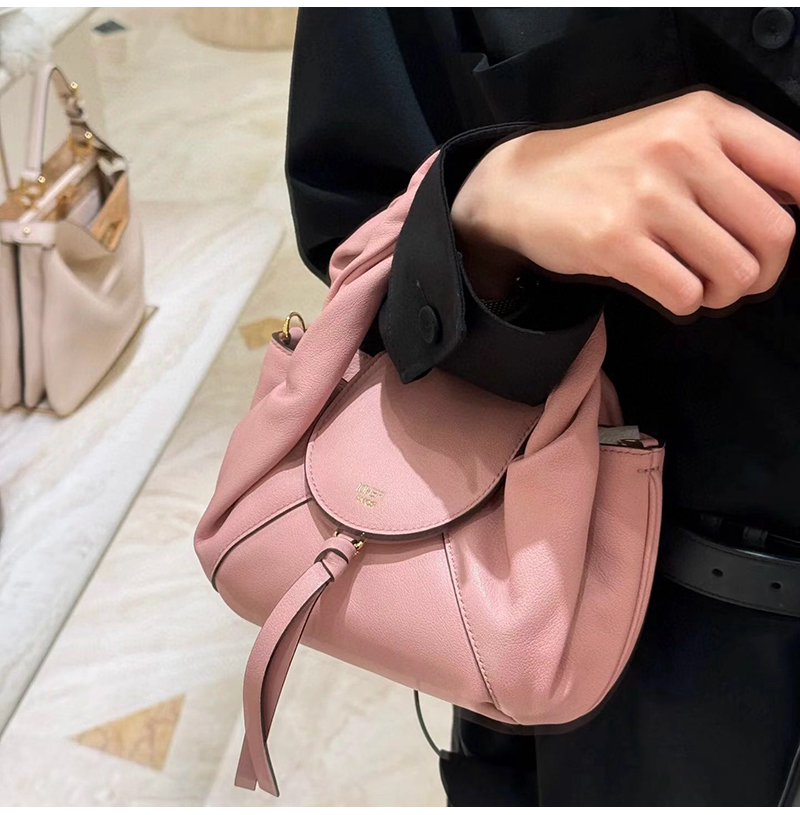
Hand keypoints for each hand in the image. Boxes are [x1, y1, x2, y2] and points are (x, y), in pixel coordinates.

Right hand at [452, 91, 797, 314]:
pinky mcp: (615, 241)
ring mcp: (646, 196)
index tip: (774, 240)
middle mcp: (682, 149)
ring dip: (722, 292)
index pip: (799, 170)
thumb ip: (732, 159)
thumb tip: (793, 209)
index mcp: (706, 117)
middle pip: (775, 236)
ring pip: (734, 273)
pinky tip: (667, 288)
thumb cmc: (601, 167)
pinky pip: (685, 294)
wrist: (518, 186)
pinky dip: (685, 303)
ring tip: (699, 284)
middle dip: (764, 272)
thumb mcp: (670, 135)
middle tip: (737, 276)